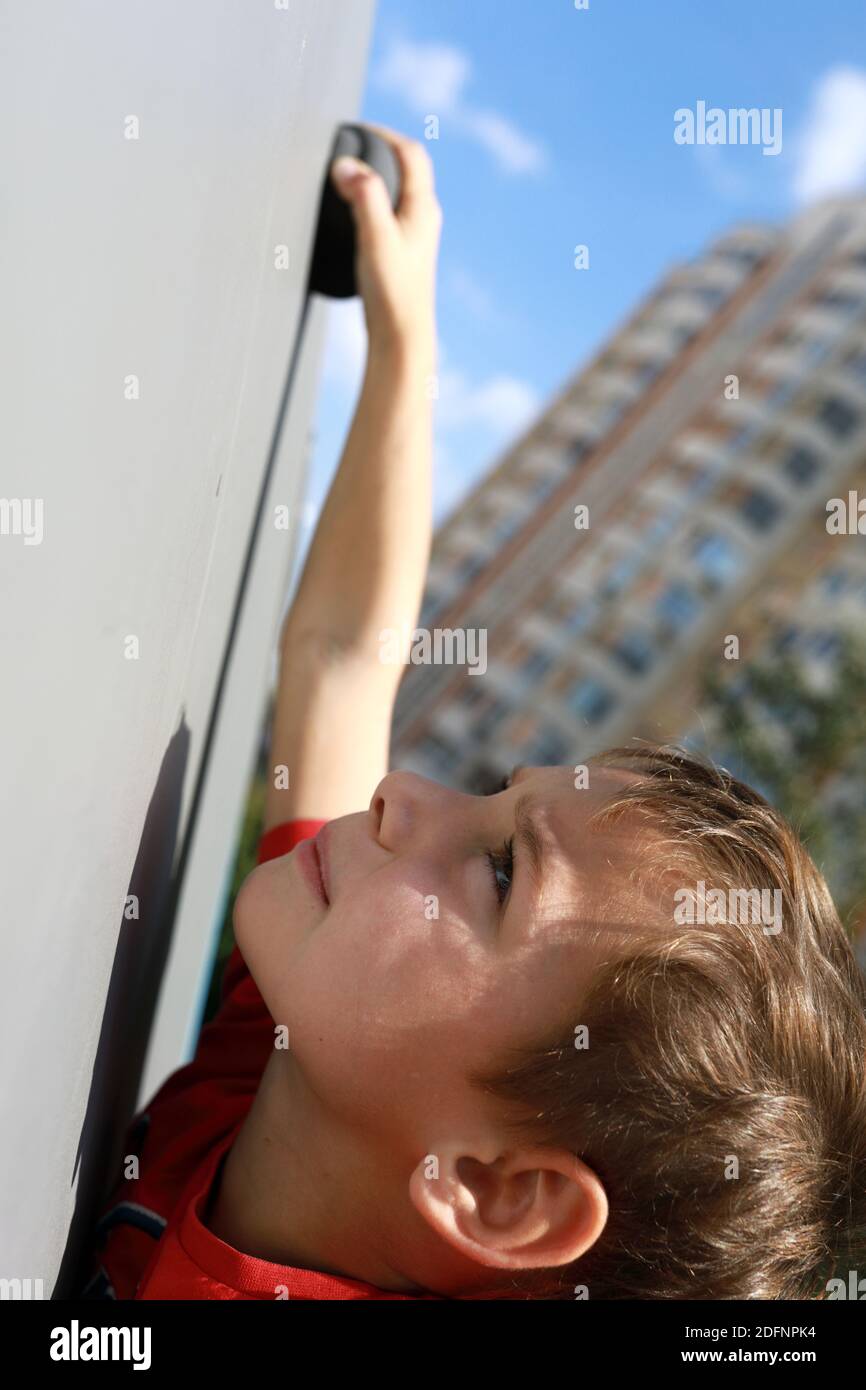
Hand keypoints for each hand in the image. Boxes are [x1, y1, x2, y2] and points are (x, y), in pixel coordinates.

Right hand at [330, 123, 441, 353]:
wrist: (402, 335)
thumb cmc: (392, 291)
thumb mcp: (375, 237)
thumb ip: (364, 196)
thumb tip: (347, 165)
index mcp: (422, 208)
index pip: (410, 153)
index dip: (385, 133)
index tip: (359, 127)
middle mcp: (425, 219)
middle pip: (409, 170)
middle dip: (383, 151)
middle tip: (355, 143)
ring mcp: (417, 238)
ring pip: (401, 193)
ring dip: (380, 177)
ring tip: (353, 173)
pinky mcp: (406, 255)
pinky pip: (393, 214)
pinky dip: (377, 202)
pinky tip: (360, 215)